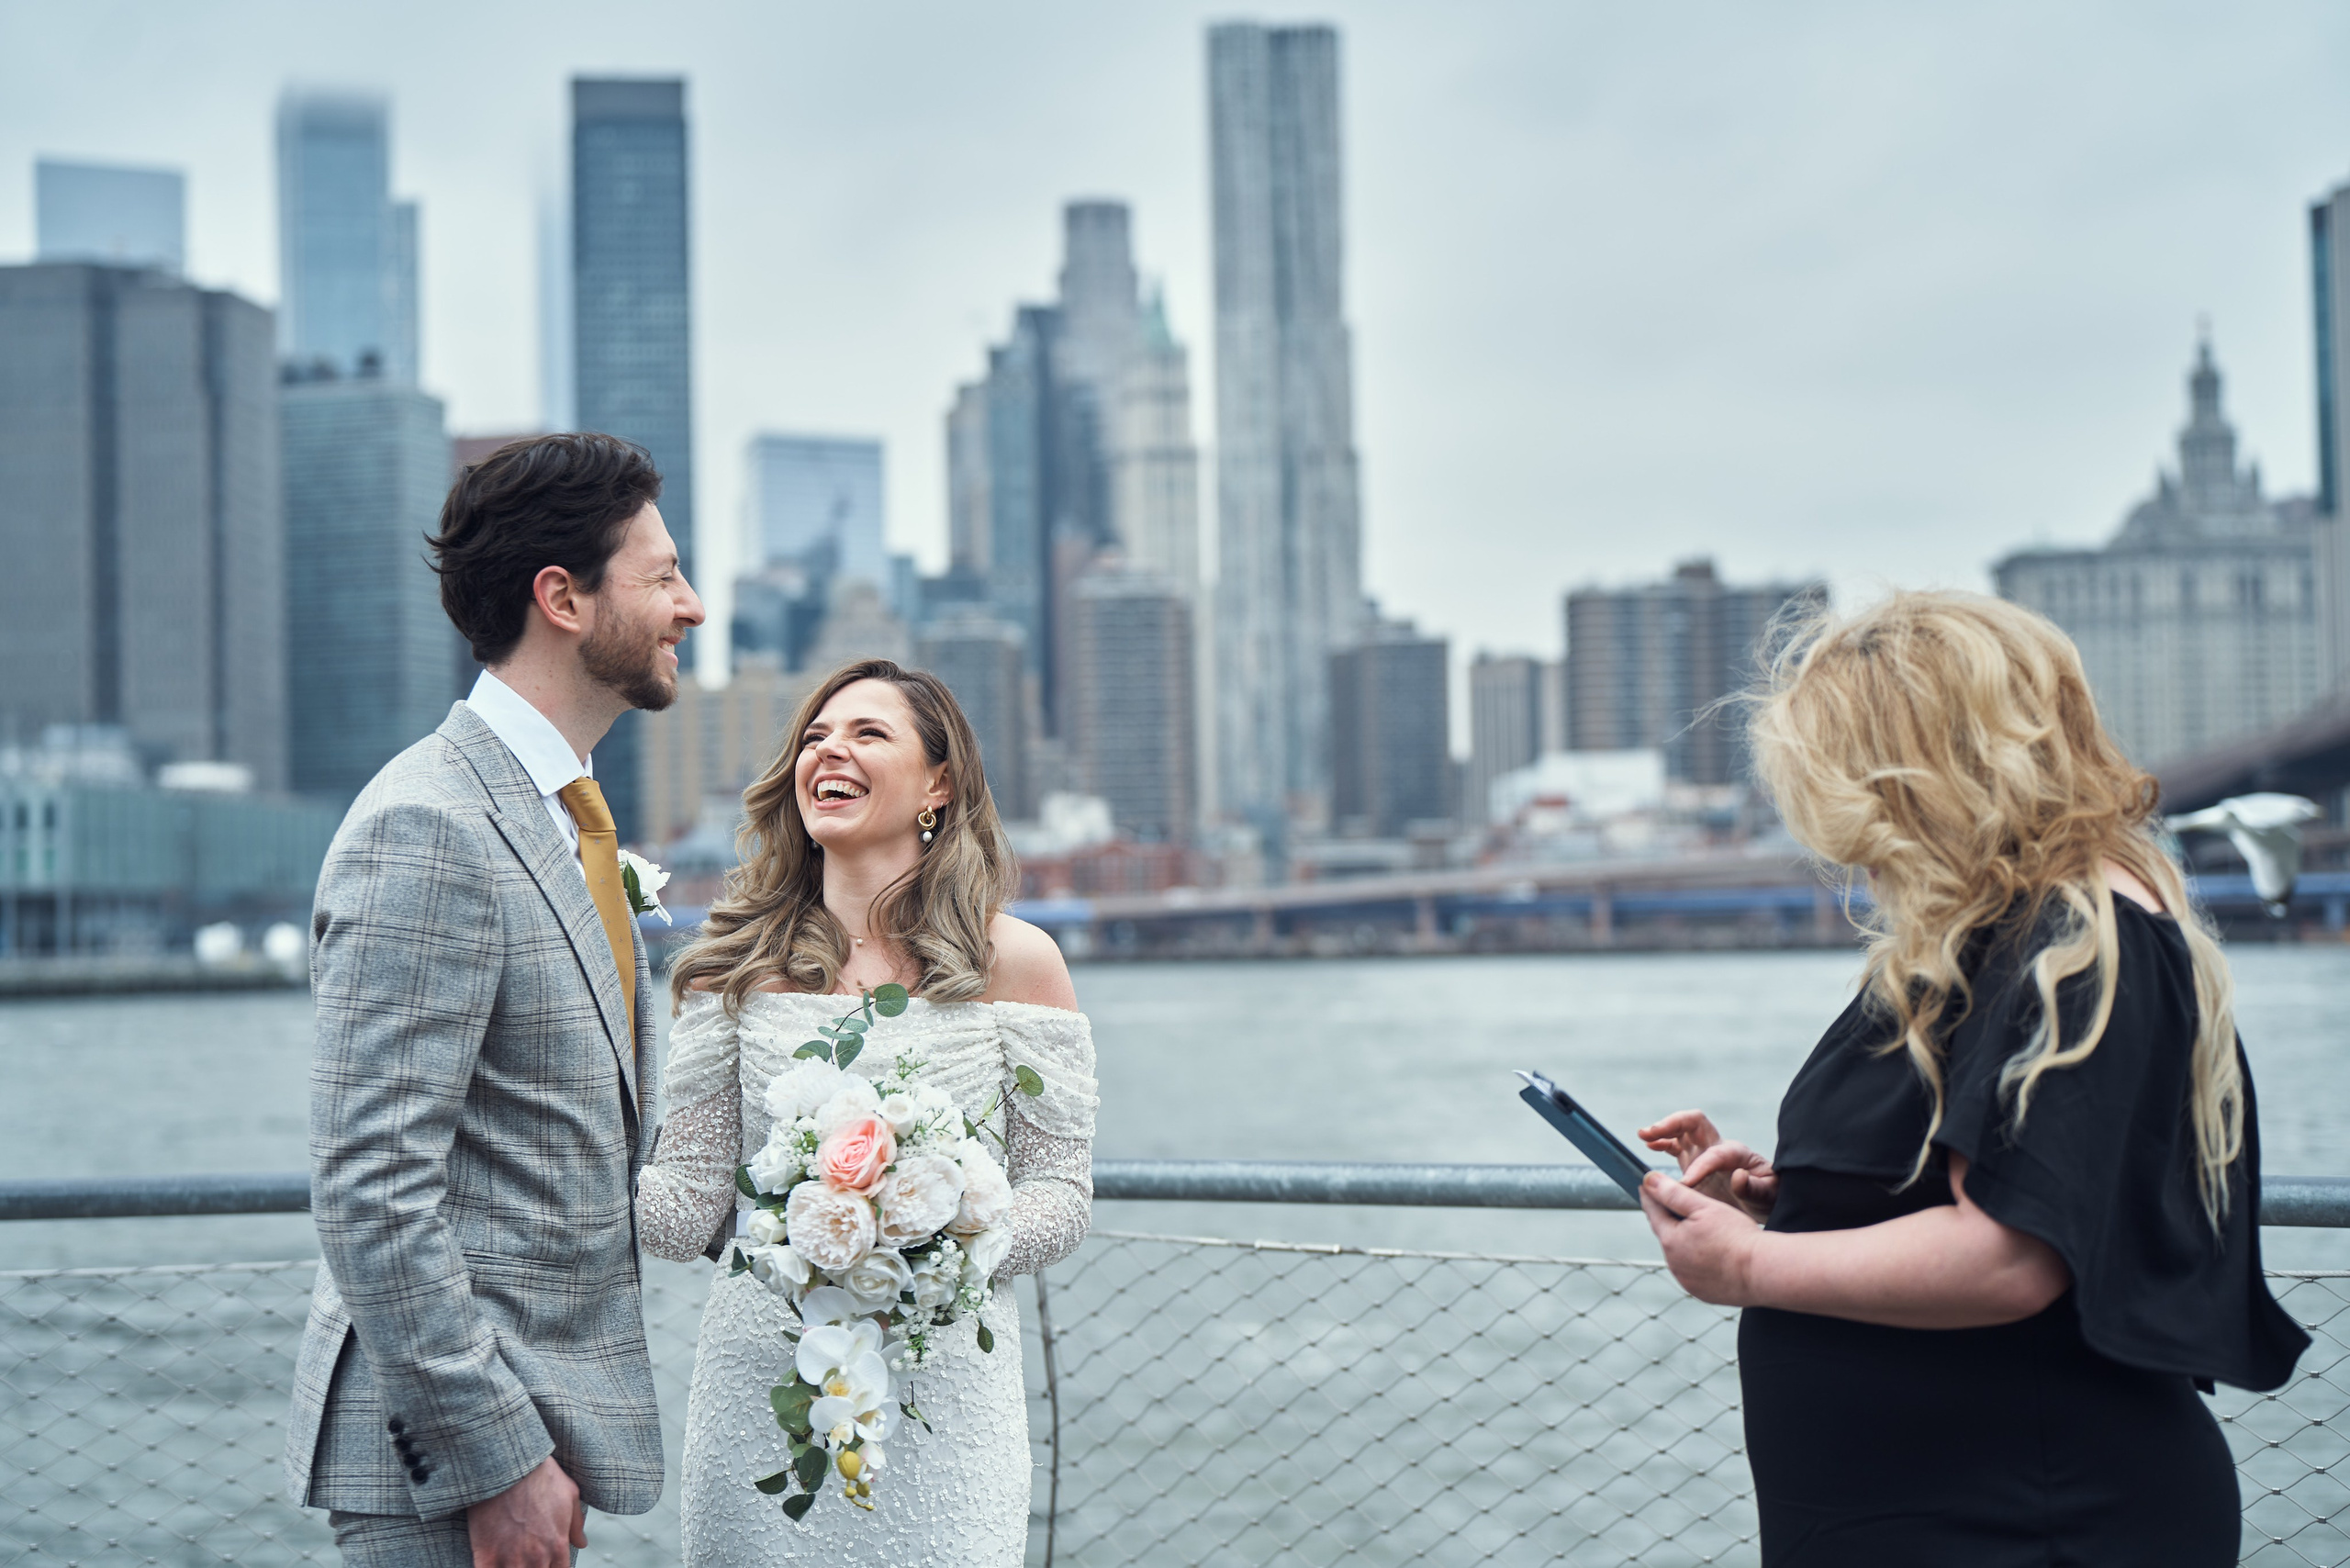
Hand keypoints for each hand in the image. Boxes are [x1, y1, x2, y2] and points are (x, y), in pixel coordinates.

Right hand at [467, 1456, 585, 1567]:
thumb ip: (576, 1524)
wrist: (508, 1465)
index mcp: (557, 1545)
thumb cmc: (541, 1475)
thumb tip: (581, 1543)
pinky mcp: (486, 1554)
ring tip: (511, 1561)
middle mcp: (536, 1557)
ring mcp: (510, 1557)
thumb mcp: (569, 1495)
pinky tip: (493, 1564)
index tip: (545, 1563)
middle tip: (527, 1559)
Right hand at [1638, 1109, 1776, 1221]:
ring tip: (1643, 1134)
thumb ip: (1755, 1187)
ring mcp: (1704, 1152)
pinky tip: (1649, 1145)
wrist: (1766, 1200)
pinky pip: (1675, 1146)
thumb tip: (1738, 1176)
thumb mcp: (1769, 1194)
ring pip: (1681, 1131)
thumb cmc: (1769, 1196)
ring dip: (1662, 1129)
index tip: (1686, 1184)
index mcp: (1736, 1154)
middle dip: (1672, 1124)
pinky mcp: (1694, 1161)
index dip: (1699, 1167)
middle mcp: (1718, 1147)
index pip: (1713, 1153)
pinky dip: (1661, 1142)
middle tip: (1652, 1133)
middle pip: (1693, 1123)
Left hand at [1639, 1171, 1764, 1307]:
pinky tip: (1711, 1254)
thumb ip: (1673, 1193)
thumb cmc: (1737, 1237)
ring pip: (1679, 1254)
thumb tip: (1648, 1180)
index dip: (1650, 1197)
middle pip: (1666, 1234)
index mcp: (1670, 1240)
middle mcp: (1674, 1263)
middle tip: (1672, 1205)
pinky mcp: (1701, 1292)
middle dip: (1668, 1220)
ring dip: (1684, 1242)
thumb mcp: (1704, 1207)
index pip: (1653, 1212)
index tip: (1646, 1187)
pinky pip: (1693, 1273)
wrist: (1763, 1271)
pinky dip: (1697, 1262)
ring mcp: (1687, 1281)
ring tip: (1699, 1231)